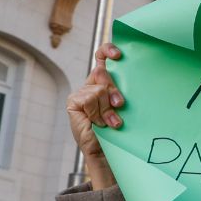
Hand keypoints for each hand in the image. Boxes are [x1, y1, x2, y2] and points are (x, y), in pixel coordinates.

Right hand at [66, 43, 123, 190]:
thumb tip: (126, 88)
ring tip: (112, 122)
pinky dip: (98, 112)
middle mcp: (92, 83)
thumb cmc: (118, 128)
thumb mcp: (122, 107)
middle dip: (114, 91)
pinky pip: (90, 98)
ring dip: (108, 109)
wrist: (106, 149)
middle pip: (104, 73)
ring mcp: (82, 92)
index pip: (102, 57)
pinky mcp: (74, 101)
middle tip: (120, 105)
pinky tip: (100, 123)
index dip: (108, 50)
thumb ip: (121, 93)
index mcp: (104, 80)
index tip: (119, 55)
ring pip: (99, 89)